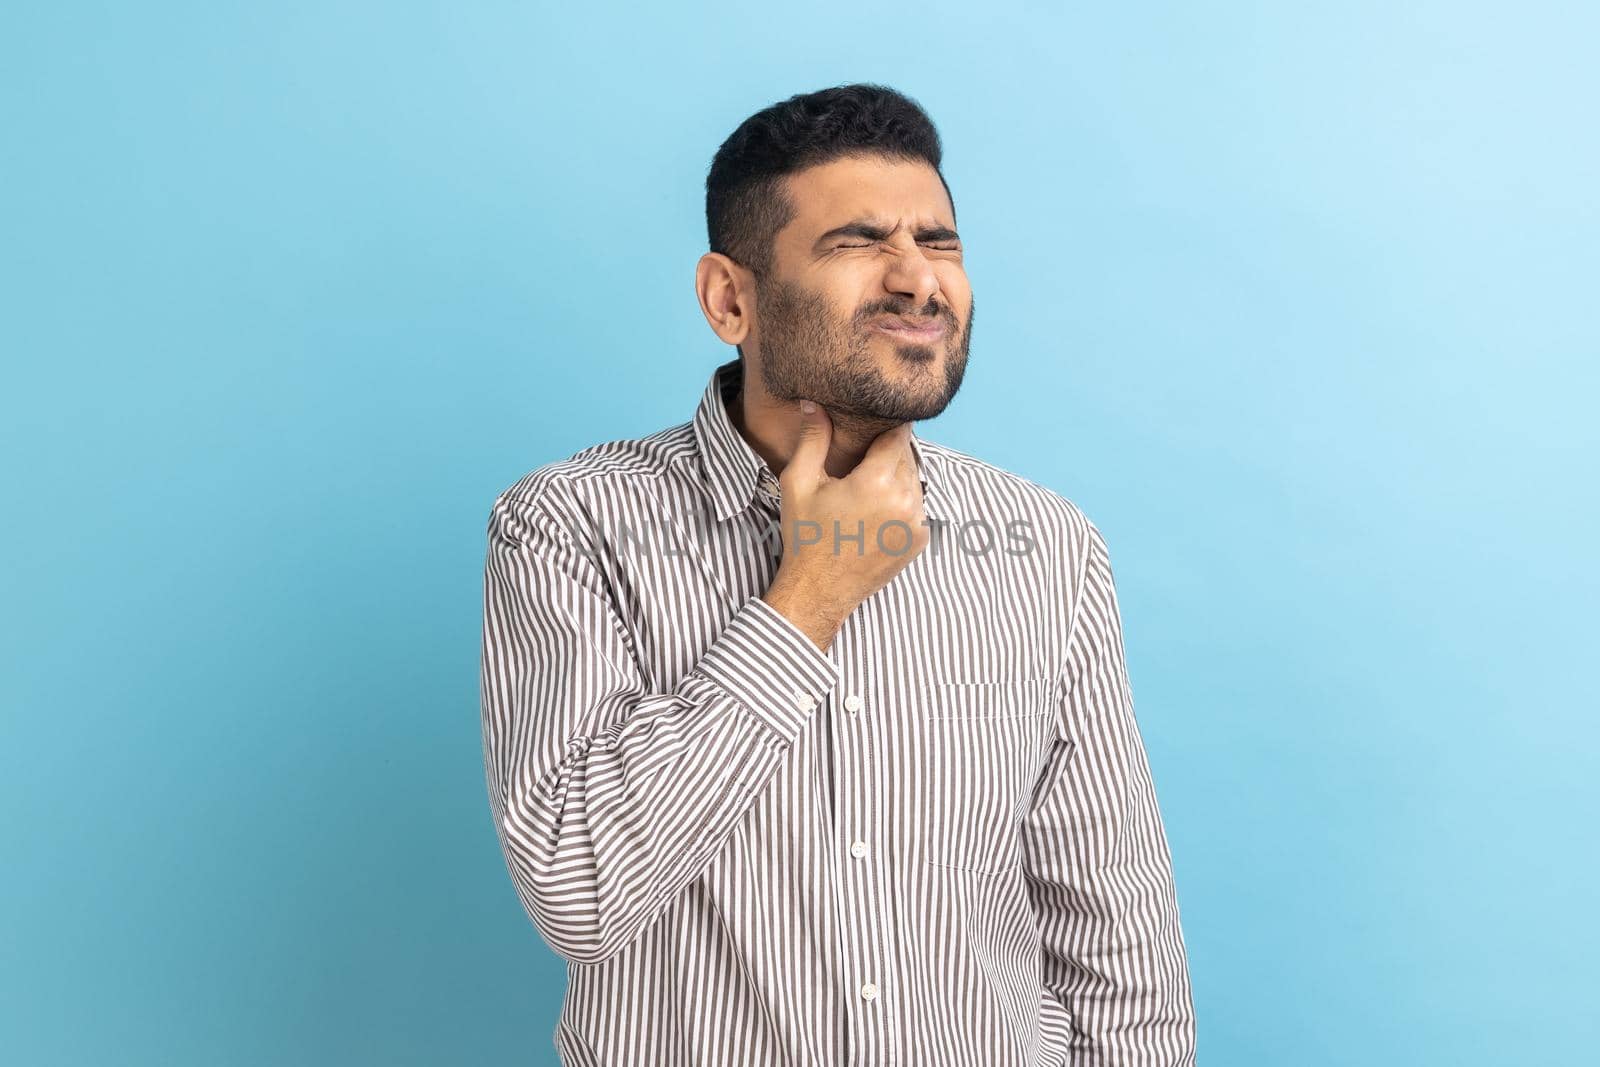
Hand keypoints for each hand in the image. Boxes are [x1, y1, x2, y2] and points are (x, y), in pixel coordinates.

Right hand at [761, 400, 930, 649]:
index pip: (898, 434)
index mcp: (878, 481)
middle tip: (862, 461)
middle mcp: (905, 500)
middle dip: (888, 454)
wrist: (818, 590)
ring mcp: (916, 523)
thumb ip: (813, 438)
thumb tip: (813, 402)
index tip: (874, 426)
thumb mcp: (800, 482)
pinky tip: (875, 513)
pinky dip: (902, 503)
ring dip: (896, 478)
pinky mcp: (919, 541)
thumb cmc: (806, 536)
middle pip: (907, 457)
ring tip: (866, 489)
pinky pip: (917, 507)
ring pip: (914, 481)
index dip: (886, 427)